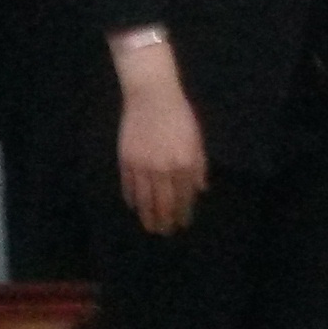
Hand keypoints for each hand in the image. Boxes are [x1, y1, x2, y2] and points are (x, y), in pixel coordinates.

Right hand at [117, 67, 207, 234]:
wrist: (152, 96)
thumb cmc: (179, 115)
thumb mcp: (196, 139)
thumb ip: (199, 166)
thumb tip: (200, 190)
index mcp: (184, 164)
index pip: (184, 197)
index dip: (183, 213)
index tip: (182, 224)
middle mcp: (164, 169)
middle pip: (163, 203)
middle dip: (165, 220)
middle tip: (164, 232)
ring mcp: (143, 166)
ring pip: (145, 200)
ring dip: (147, 216)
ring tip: (150, 226)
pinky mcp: (127, 160)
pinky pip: (129, 186)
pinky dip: (132, 198)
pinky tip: (134, 206)